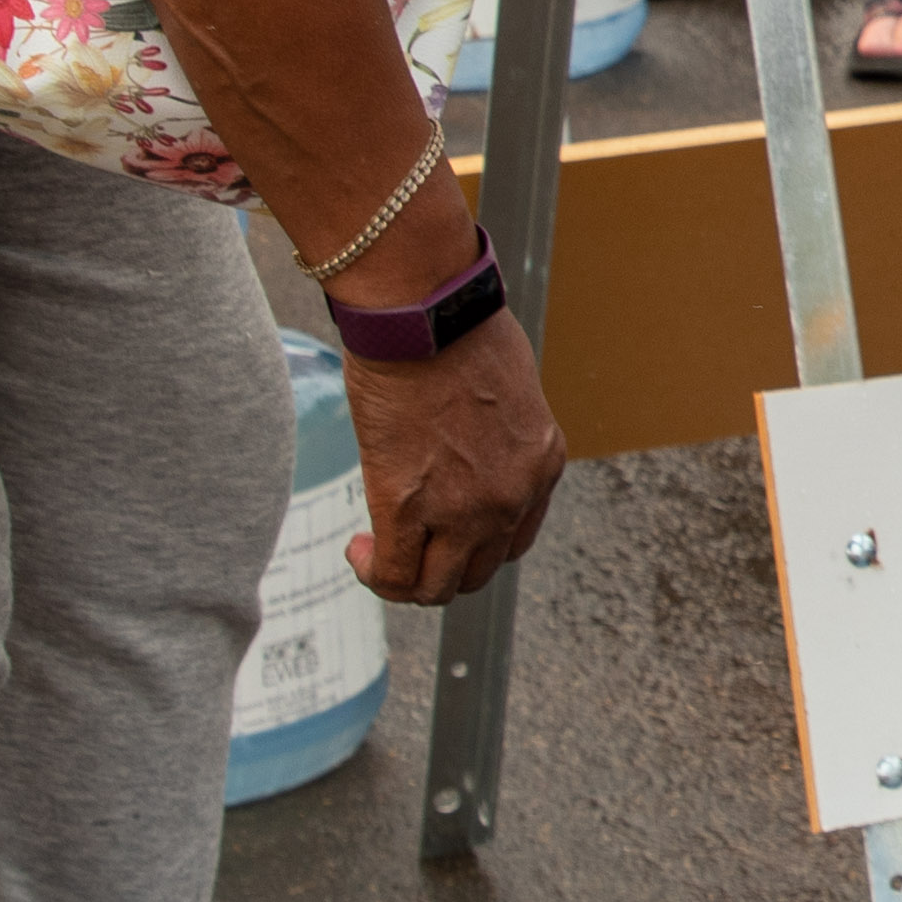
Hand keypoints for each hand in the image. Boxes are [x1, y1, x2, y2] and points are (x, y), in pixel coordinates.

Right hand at [343, 311, 568, 603]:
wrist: (425, 314)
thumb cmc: (457, 328)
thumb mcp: (509, 386)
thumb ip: (497, 427)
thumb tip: (465, 438)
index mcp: (543, 464)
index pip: (515, 538)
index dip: (475, 541)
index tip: (443, 525)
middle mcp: (512, 496)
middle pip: (479, 571)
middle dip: (440, 563)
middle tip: (406, 540)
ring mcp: (465, 510)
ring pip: (437, 587)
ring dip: (407, 579)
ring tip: (377, 550)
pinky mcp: (409, 508)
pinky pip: (395, 575)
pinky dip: (375, 573)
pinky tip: (359, 549)